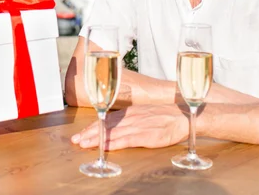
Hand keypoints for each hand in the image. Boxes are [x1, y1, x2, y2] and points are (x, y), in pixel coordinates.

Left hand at [71, 104, 188, 150]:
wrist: (182, 117)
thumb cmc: (165, 117)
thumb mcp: (145, 114)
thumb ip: (131, 119)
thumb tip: (117, 125)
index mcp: (130, 112)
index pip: (106, 119)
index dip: (92, 127)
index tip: (80, 133)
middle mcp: (131, 117)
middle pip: (106, 125)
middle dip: (89, 133)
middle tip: (76, 140)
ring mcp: (138, 126)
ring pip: (112, 133)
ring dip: (96, 139)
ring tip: (83, 144)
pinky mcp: (146, 136)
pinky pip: (126, 140)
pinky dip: (113, 143)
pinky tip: (104, 147)